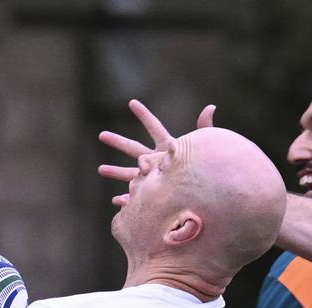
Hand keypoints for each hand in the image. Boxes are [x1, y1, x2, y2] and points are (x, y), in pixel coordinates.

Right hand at [97, 99, 215, 206]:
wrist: (207, 194)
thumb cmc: (206, 168)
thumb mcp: (203, 148)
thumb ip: (205, 128)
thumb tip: (211, 106)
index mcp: (168, 147)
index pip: (154, 127)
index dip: (144, 115)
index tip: (132, 102)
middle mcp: (157, 161)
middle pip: (134, 148)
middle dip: (118, 141)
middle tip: (101, 135)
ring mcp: (154, 177)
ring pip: (130, 174)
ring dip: (115, 171)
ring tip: (100, 169)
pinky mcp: (155, 194)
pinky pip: (138, 196)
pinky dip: (127, 199)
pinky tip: (115, 201)